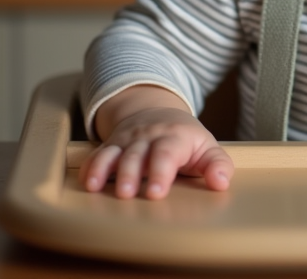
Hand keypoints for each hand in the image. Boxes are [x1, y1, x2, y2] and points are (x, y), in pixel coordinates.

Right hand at [80, 85, 234, 199]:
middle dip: (129, 174)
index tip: (156, 193)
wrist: (158, 112)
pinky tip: (86, 183)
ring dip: (104, 170)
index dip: (161, 171)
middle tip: (126, 194)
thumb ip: (218, 165)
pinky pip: (98, 154)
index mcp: (174, 137)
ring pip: (114, 153)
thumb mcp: (207, 148)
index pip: (167, 152)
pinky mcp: (112, 145)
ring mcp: (127, 140)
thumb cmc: (185, 138)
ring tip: (96, 188)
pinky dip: (90, 167)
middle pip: (137, 154)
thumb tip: (221, 182)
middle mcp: (148, 137)